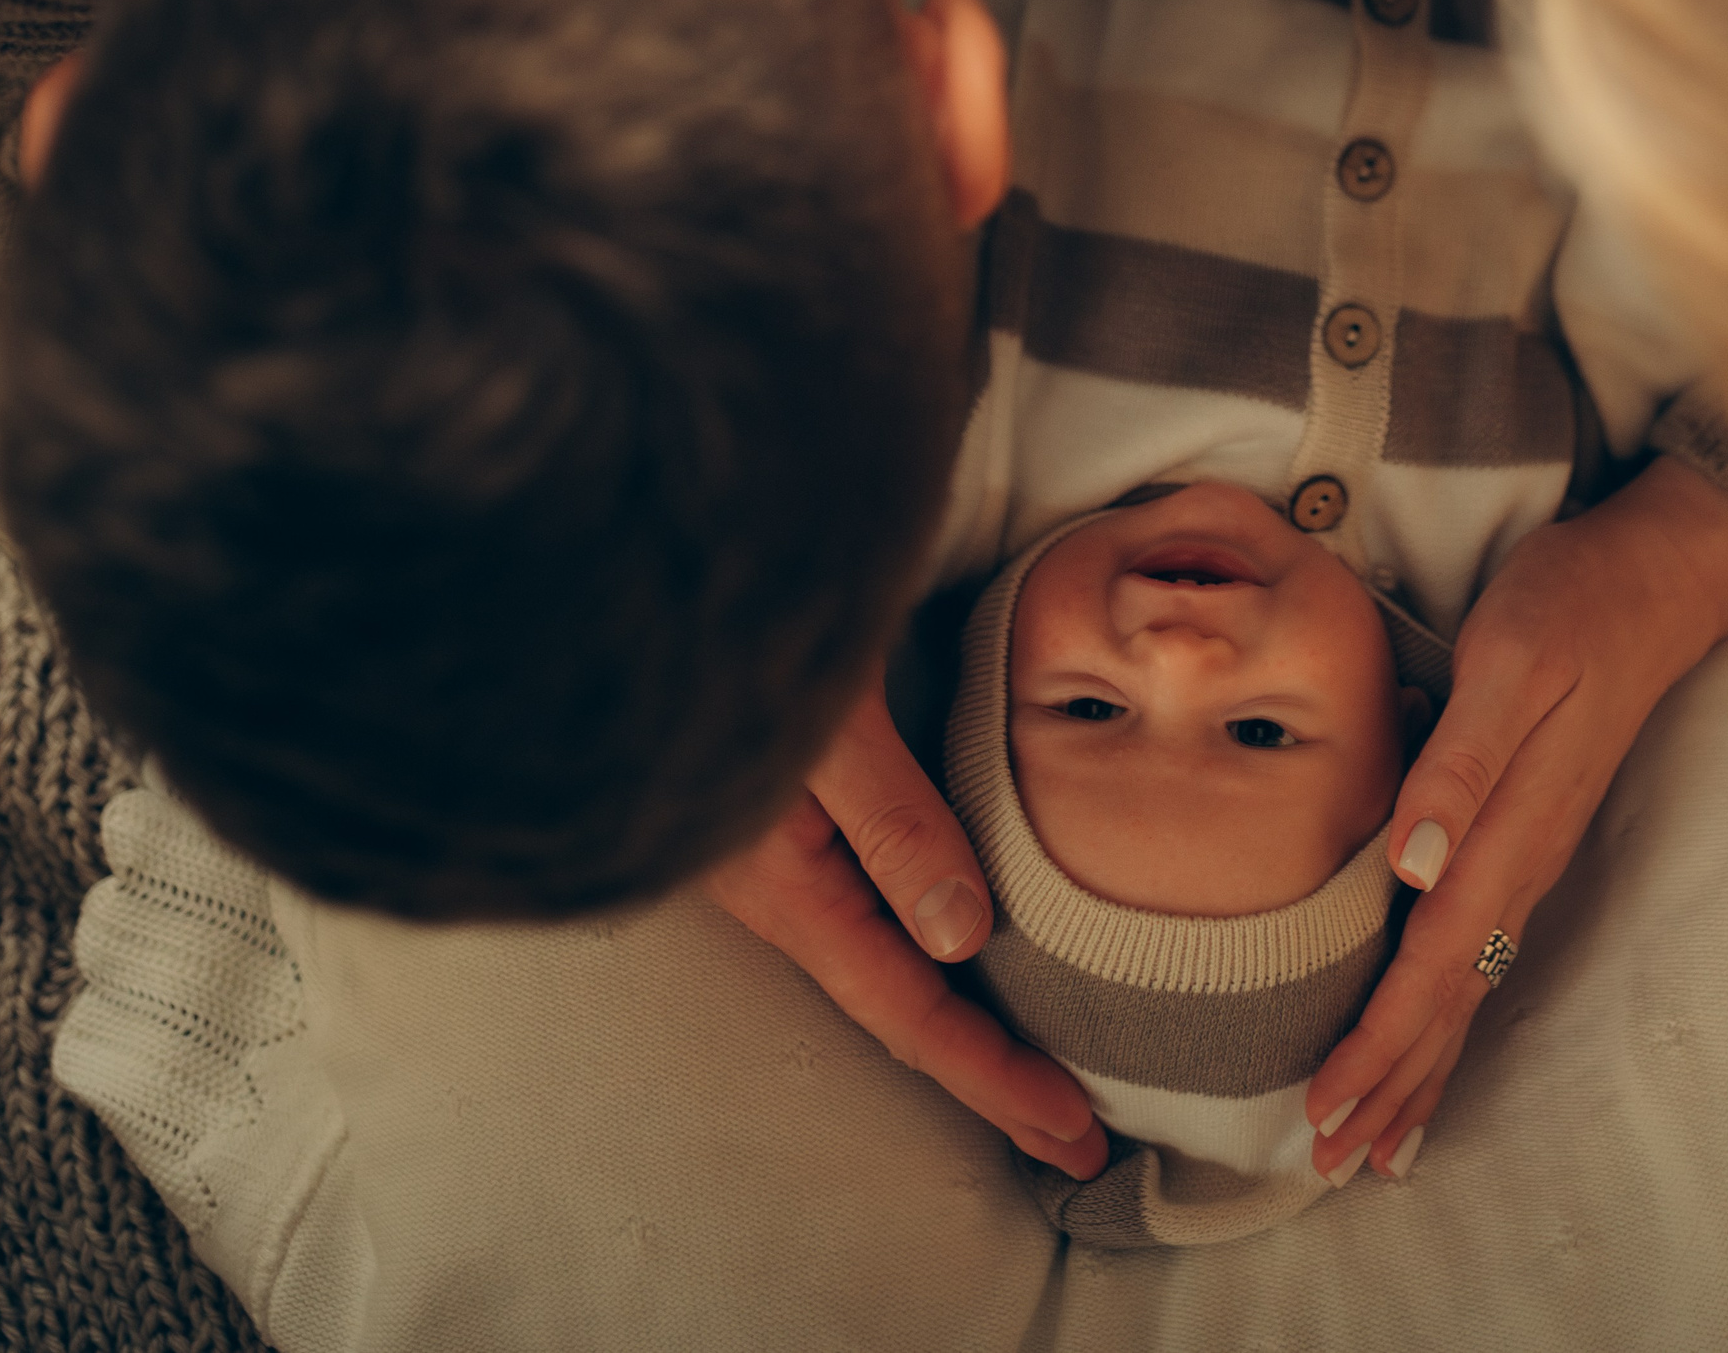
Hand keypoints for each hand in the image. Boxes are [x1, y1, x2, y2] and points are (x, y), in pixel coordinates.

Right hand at [700, 680, 1107, 1178]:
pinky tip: (961, 949)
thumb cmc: (738, 635)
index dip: (992, 1076)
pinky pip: (872, 911)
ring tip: (1040, 1067)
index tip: (1071, 1131)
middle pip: (901, 1008)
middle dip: (989, 1076)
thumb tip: (962, 936)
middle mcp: (780, 891)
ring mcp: (778, 857)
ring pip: (885, 965)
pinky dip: (932, 949)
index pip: (908, 1013)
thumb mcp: (830, 728)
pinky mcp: (787, 816)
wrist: (650, 583)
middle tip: (1076, 1143)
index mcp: (788, 888)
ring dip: (963, 1021)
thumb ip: (893, 822)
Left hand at [1306, 457, 1727, 1181]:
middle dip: (1390, 1087)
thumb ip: (1459, 766)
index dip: (1378, 1045)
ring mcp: (1531, 860)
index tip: (1324, 1108)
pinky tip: (1433, 1047)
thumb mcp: (1509, 662)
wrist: (1652, 578)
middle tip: (1327, 1163)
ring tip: (1374, 1147)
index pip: (1433, 966)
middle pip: (1451, 1005)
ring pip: (1469, 993)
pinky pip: (1484, 955)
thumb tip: (1411, 867)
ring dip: (1420, 1072)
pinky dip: (1450, 1020)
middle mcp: (1523, 865)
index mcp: (1510, 834)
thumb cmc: (1569, 607)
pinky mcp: (1528, 842)